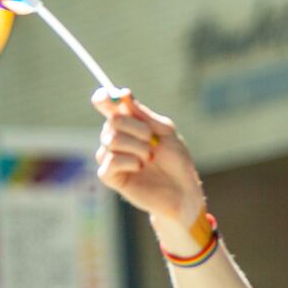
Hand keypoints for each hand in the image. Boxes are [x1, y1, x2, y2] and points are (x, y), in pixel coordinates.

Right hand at [92, 90, 204, 228]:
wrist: (183, 191)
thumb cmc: (177, 162)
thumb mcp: (166, 132)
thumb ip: (146, 116)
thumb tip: (124, 96)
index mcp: (128, 124)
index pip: (106, 105)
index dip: (104, 98)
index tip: (113, 96)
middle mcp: (116, 138)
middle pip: (113, 121)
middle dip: (136, 128)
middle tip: (152, 140)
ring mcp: (111, 158)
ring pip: (112, 140)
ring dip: (136, 147)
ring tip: (150, 158)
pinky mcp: (111, 177)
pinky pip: (108, 162)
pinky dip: (128, 161)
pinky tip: (140, 168)